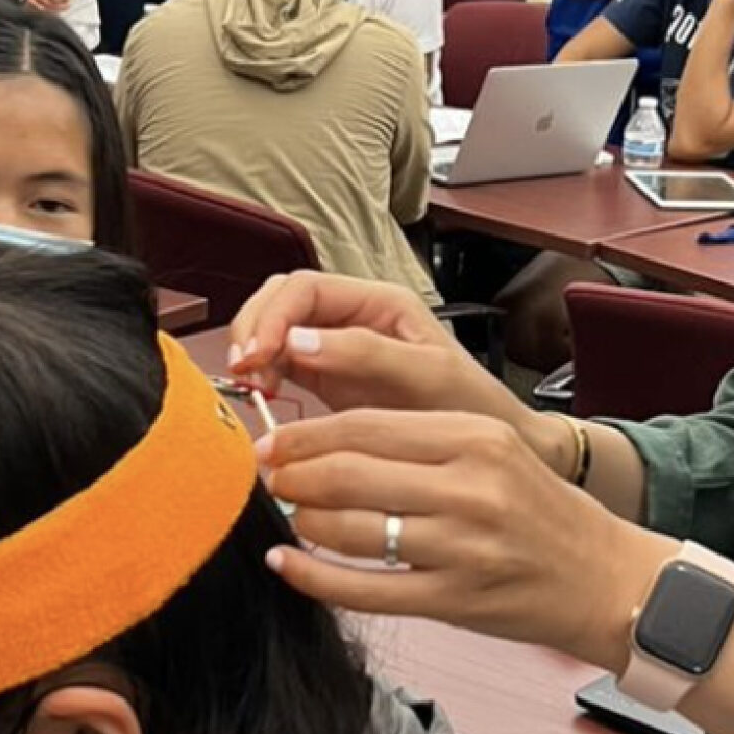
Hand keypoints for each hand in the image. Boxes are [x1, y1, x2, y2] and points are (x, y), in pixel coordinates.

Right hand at [227, 271, 535, 436]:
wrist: (490, 445)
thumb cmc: (470, 405)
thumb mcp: (427, 375)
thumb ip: (366, 353)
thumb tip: (299, 341)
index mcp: (379, 301)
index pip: (304, 288)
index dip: (272, 315)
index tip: (258, 354)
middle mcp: (353, 317)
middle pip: (280, 301)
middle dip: (254, 329)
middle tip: (243, 372)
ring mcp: (337, 349)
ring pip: (275, 332)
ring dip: (253, 353)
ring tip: (251, 387)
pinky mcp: (328, 381)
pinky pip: (280, 366)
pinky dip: (263, 378)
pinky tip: (264, 400)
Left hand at [256, 406, 671, 659]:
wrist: (606, 579)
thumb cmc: (543, 513)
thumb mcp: (495, 452)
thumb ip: (421, 443)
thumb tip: (330, 441)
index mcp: (475, 438)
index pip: (366, 425)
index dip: (305, 435)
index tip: (272, 442)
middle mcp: (469, 487)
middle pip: (349, 473)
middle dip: (293, 476)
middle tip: (268, 478)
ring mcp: (461, 548)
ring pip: (351, 531)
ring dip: (303, 525)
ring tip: (289, 520)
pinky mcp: (454, 600)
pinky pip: (364, 589)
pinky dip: (315, 577)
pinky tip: (289, 565)